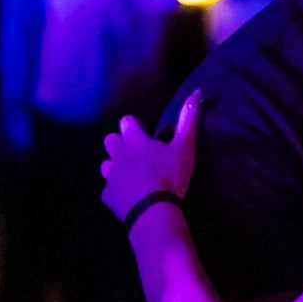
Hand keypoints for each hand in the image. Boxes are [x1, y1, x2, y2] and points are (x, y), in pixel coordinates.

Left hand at [102, 90, 197, 224]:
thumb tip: (197, 92)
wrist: (152, 210)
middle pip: (110, 140)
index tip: (145, 135)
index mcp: (135, 140)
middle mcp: (118, 153)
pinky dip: (117, 192)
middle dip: (119, 144)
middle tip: (136, 155)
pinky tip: (128, 198)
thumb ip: (188, 120)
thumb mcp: (184, 147)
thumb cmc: (169, 175)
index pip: (126, 121)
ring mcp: (111, 175)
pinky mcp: (108, 195)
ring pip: (106, 164)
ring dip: (115, 167)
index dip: (134, 126)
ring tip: (131, 176)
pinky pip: (108, 190)